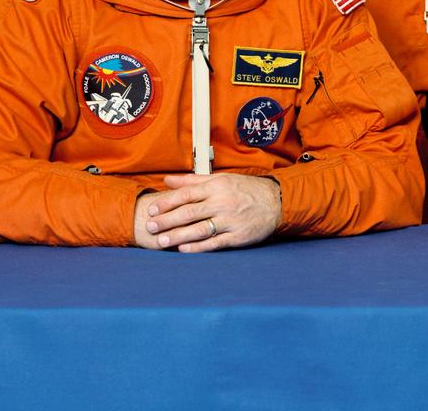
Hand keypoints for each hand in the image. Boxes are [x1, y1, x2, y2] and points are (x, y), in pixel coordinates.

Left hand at [133, 174, 281, 251]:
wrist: (276, 202)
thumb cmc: (246, 189)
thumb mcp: (222, 179)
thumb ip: (193, 181)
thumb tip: (168, 180)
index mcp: (217, 186)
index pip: (187, 194)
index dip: (168, 202)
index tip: (153, 209)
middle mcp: (222, 202)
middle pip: (190, 212)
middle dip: (167, 220)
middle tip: (150, 227)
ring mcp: (230, 220)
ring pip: (199, 229)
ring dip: (178, 235)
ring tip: (161, 241)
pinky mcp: (237, 236)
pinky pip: (214, 243)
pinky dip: (198, 247)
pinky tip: (184, 249)